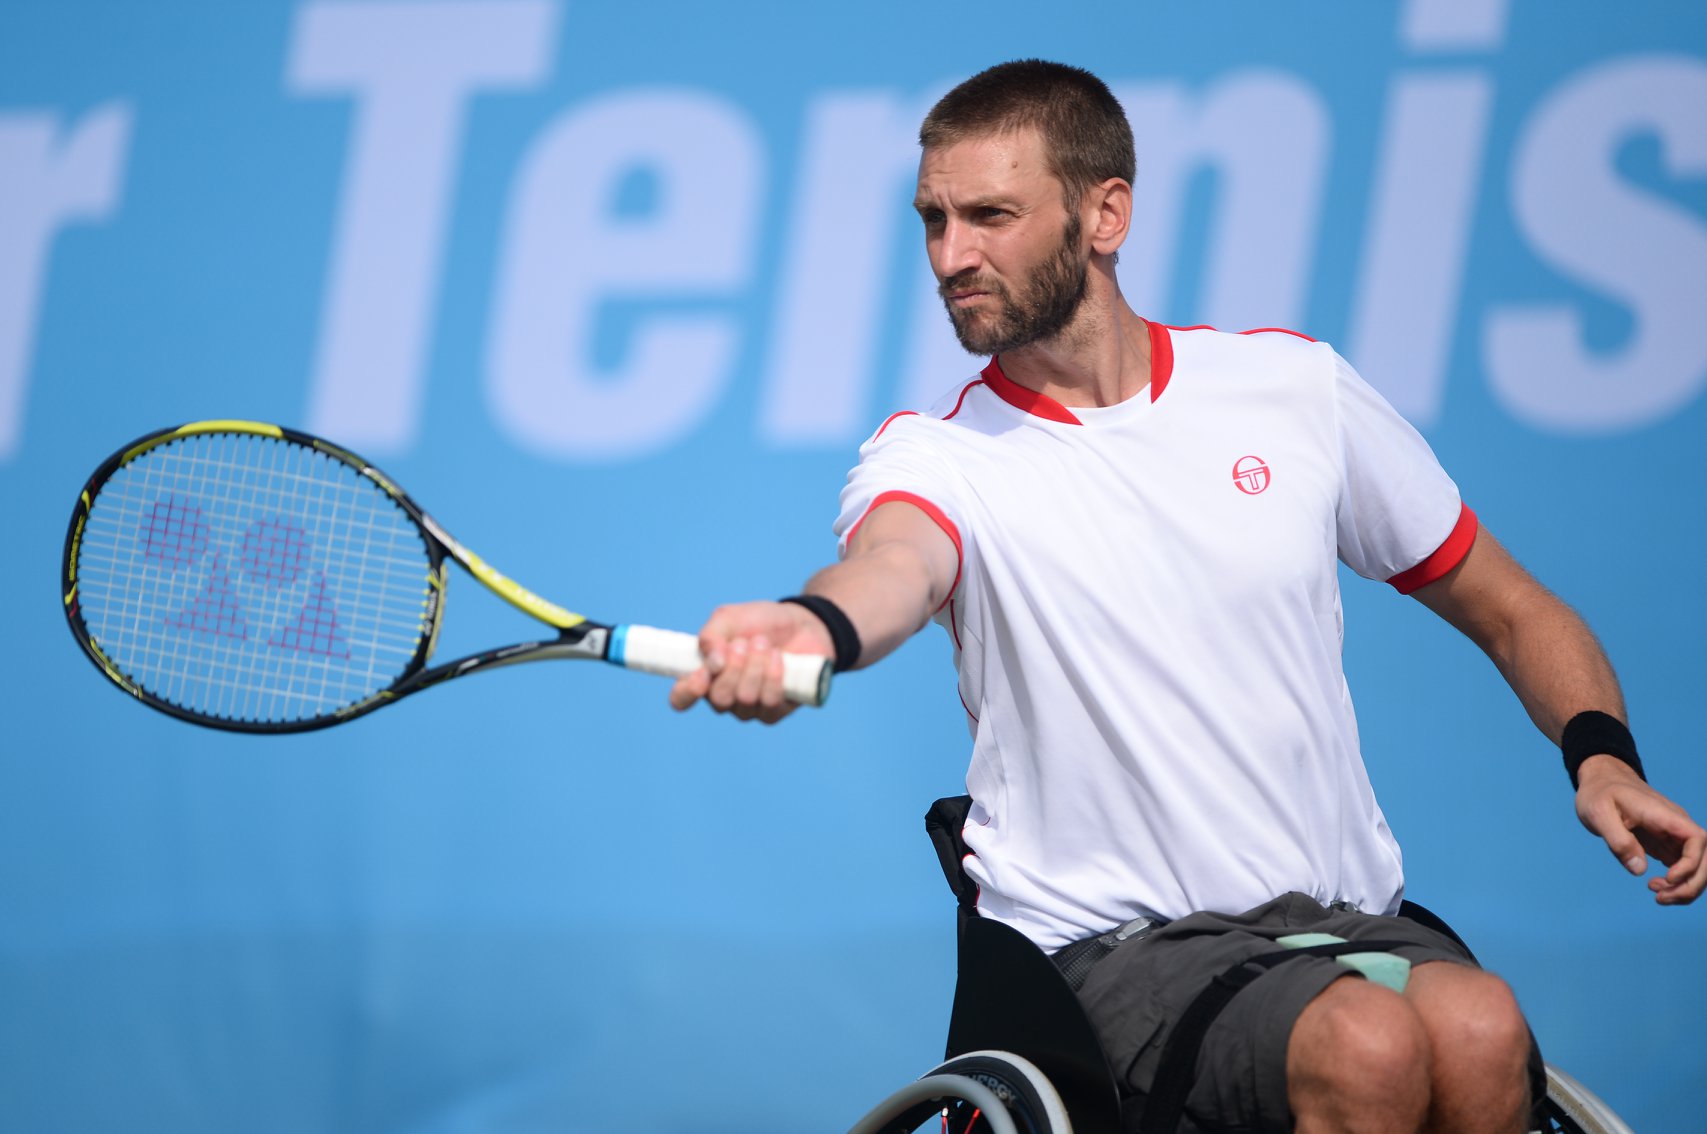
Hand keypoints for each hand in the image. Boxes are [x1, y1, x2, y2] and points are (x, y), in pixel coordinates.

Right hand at [667, 601, 833, 722]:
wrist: (801, 624)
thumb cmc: (761, 622)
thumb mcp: (730, 618)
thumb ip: (711, 636)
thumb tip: (712, 664)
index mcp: (704, 676)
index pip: (681, 699)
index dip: (688, 692)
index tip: (703, 672)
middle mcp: (724, 697)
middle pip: (719, 699)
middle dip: (733, 668)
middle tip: (743, 643)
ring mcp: (749, 708)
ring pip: (745, 700)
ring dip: (755, 667)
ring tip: (763, 644)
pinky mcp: (775, 711)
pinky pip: (769, 703)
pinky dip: (774, 676)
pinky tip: (777, 658)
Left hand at [1575, 755, 1706, 904]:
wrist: (1600, 781)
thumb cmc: (1599, 793)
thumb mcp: (1598, 813)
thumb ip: (1618, 840)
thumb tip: (1639, 869)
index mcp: (1665, 815)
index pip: (1697, 839)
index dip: (1691, 863)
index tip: (1668, 877)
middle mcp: (1676, 826)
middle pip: (1704, 858)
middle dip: (1690, 884)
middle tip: (1659, 896)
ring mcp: (1673, 836)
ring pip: (1696, 867)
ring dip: (1685, 887)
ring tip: (1658, 895)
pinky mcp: (1665, 845)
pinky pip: (1682, 867)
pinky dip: (1676, 883)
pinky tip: (1656, 887)